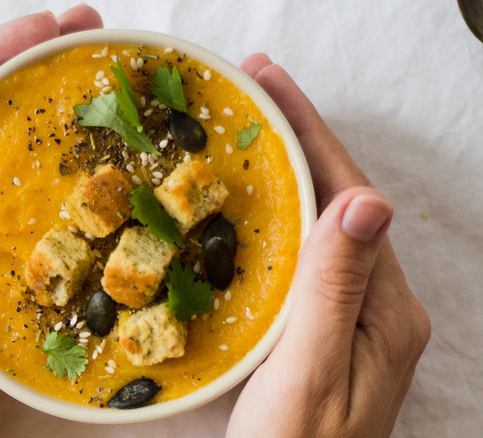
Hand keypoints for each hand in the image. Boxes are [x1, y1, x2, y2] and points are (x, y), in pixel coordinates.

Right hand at [226, 54, 430, 436]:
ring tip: (248, 133)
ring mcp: (355, 317)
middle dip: (297, 141)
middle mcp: (379, 305)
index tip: (268, 84)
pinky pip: (307, 257)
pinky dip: (278, 218)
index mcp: (385, 310)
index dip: (309, 135)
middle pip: (340, 202)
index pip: (349, 199)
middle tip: (251, 92)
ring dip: (287, 174)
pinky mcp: (327, 328)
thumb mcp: (310, 375)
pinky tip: (253, 204)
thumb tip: (365, 201)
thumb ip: (335, 292)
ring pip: (322, 226)